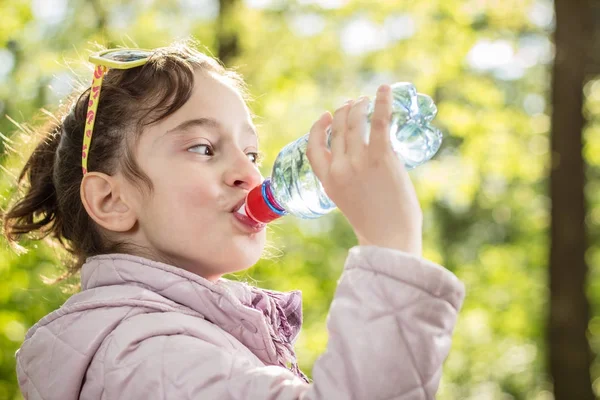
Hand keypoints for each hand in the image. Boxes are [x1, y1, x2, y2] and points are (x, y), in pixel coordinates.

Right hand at [306, 85, 422, 255]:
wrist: (389, 238)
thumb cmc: (376, 223)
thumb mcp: (349, 200)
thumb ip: (349, 179)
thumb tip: (365, 161)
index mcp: (328, 181)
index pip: (313, 147)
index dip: (319, 128)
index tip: (327, 116)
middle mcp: (339, 168)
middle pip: (338, 129)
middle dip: (345, 112)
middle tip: (354, 104)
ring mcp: (358, 161)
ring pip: (354, 122)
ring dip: (360, 106)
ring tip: (367, 99)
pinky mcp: (381, 157)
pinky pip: (378, 122)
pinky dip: (382, 102)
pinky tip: (384, 89)